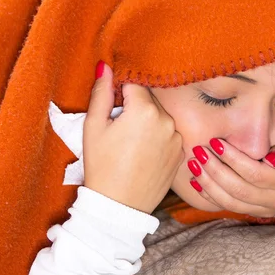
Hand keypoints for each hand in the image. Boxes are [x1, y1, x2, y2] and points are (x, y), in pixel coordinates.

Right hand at [83, 61, 183, 212]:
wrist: (119, 206)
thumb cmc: (102, 166)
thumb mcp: (94, 127)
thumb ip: (101, 93)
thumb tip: (105, 67)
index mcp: (145, 110)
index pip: (134, 83)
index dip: (120, 91)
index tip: (112, 105)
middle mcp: (167, 121)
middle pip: (149, 100)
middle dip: (134, 106)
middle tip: (118, 127)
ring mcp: (177, 138)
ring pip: (160, 117)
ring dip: (148, 122)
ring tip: (130, 144)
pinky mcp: (180, 154)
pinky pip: (168, 135)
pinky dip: (157, 137)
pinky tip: (143, 153)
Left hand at [187, 139, 274, 216]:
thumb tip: (269, 158)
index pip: (255, 173)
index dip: (234, 159)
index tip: (216, 142)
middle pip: (239, 189)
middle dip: (215, 170)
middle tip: (199, 152)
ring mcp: (264, 210)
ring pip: (231, 202)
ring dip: (209, 183)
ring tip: (194, 165)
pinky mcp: (255, 214)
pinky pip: (229, 207)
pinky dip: (210, 195)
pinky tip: (197, 181)